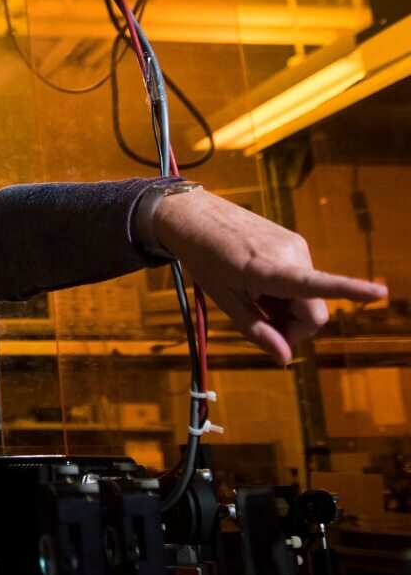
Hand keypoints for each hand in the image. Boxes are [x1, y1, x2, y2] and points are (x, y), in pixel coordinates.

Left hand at [153, 188, 387, 364]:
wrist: (195, 215)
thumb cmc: (204, 258)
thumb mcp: (224, 300)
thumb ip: (256, 330)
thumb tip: (285, 359)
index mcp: (267, 269)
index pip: (314, 285)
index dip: (350, 291)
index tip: (380, 293)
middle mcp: (291, 254)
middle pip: (314, 312)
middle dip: (295, 328)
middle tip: (262, 328)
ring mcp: (296, 246)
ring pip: (309, 298)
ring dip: (288, 310)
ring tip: (254, 298)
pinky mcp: (296, 242)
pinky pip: (304, 281)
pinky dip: (287, 293)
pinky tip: (261, 286)